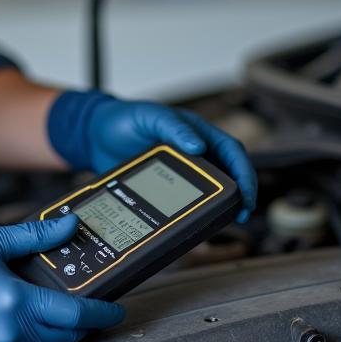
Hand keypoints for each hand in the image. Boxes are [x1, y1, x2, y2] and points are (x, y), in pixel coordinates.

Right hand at [0, 215, 124, 341]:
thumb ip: (35, 235)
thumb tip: (68, 225)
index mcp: (16, 302)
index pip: (75, 314)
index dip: (101, 312)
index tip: (115, 310)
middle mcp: (12, 333)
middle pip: (67, 335)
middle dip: (84, 323)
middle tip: (90, 307)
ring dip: (62, 335)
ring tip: (63, 316)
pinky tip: (35, 328)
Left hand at [47, 91, 256, 222]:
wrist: (94, 137)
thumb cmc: (123, 119)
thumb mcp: (149, 117)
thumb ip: (173, 128)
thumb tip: (199, 145)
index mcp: (196, 131)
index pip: (231, 150)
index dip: (244, 172)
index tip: (246, 193)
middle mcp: (195, 151)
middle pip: (229, 173)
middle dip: (241, 194)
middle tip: (242, 214)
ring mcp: (182, 170)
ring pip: (212, 189)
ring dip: (223, 205)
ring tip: (226, 221)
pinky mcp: (167, 187)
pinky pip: (189, 200)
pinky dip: (198, 212)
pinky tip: (198, 224)